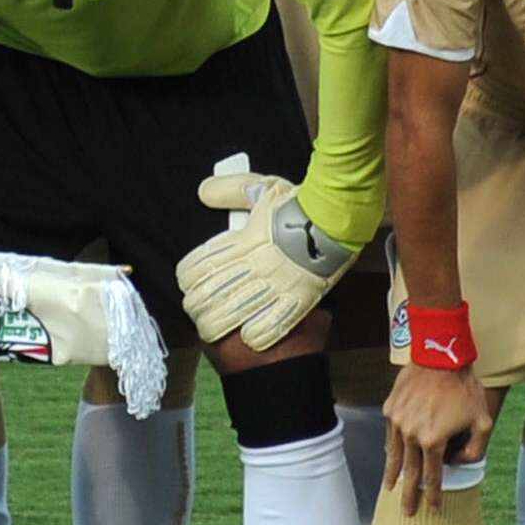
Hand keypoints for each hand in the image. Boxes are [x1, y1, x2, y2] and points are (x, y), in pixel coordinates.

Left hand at [178, 164, 359, 350]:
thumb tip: (204, 191)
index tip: (189, 282)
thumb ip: (231, 190)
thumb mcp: (263, 189)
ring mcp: (274, 286)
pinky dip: (255, 334)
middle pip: (206, 297)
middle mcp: (252, 267)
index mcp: (239, 243)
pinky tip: (249, 336)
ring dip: (216, 325)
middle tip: (200, 308)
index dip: (187, 279)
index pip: (196, 268)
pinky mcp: (297, 300)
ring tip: (214, 327)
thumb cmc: (300, 204)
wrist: (337, 217)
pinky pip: (270, 326)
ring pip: (229, 315)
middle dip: (197, 306)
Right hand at [381, 360, 495, 516]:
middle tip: (407, 512)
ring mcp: (397, 422)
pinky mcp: (390, 409)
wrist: (440, 355)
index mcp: (433, 441)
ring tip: (391, 488)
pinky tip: (392, 457)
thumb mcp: (482, 421)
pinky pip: (390, 436)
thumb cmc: (465, 388)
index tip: (434, 509)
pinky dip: (391, 449)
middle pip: (409, 473)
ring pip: (394, 456)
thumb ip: (474, 449)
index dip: (434, 495)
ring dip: (393, 475)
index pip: (432, 476)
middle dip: (409, 495)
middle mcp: (411, 435)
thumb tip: (457, 463)